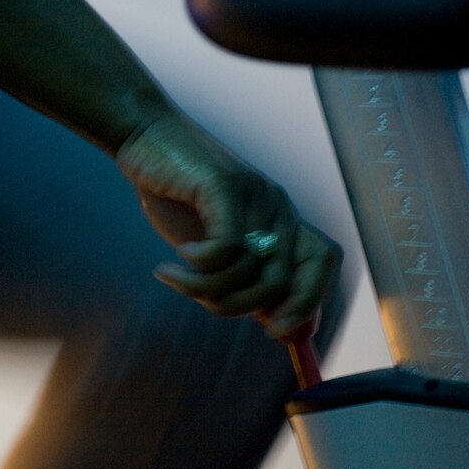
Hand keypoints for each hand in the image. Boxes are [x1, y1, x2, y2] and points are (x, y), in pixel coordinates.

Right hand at [116, 114, 341, 336]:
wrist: (146, 137)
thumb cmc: (178, 194)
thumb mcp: (214, 241)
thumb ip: (243, 275)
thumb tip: (276, 325)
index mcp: (282, 219)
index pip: (322, 263)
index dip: (308, 303)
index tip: (273, 331)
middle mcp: (277, 207)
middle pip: (280, 282)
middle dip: (240, 308)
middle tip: (204, 302)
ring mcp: (254, 195)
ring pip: (247, 272)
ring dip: (205, 289)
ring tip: (176, 278)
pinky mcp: (224, 185)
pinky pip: (225, 249)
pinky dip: (197, 266)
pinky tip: (176, 258)